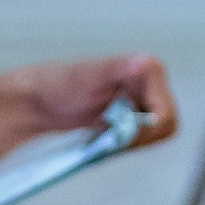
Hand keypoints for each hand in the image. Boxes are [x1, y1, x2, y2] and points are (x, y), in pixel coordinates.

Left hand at [1, 53, 178, 148]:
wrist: (38, 100)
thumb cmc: (58, 84)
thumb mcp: (89, 76)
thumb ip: (118, 68)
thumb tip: (145, 62)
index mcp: (149, 69)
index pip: (166, 115)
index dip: (145, 131)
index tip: (118, 134)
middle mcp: (151, 81)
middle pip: (165, 126)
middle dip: (138, 137)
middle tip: (108, 135)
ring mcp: (142, 98)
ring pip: (155, 134)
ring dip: (131, 140)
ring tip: (104, 133)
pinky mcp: (132, 113)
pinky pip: (142, 137)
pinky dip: (125, 142)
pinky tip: (104, 134)